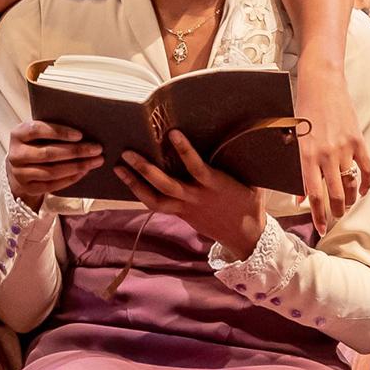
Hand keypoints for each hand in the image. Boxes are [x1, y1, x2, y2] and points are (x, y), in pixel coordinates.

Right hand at [6, 121, 101, 210]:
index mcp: (18, 134)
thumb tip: (86, 129)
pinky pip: (52, 185)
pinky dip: (70, 179)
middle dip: (76, 151)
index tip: (80, 135)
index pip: (37, 130)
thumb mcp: (38, 133)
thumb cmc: (36, 143)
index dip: (59, 132)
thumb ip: (53, 129)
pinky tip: (84, 172)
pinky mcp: (28, 188)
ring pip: (52, 171)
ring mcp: (20, 173)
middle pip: (48, 153)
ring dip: (77, 166)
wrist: (20, 166)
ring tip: (95, 161)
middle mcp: (16, 154)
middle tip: (97, 149)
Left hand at [114, 131, 266, 255]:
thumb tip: (238, 133)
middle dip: (145, 169)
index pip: (197, 167)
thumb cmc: (249, 202)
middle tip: (127, 153)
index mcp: (216, 185)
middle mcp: (197, 198)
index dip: (185, 151)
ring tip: (119, 168)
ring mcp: (186, 209)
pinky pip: (158, 205)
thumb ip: (238, 160)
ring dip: (135, 184)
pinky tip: (130, 182)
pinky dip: (142, 194)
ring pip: (156, 200)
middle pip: (166, 185)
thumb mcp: (250, 179)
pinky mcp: (182, 216)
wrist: (246, 237)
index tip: (173, 133)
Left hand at [294, 62, 369, 230]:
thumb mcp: (296, 140)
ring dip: (350, 199)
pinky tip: (364, 191)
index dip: (318, 216)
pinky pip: (366, 169)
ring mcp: (344, 147)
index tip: (322, 229)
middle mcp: (326, 154)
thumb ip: (301, 170)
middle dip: (336, 212)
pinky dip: (366, 183)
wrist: (321, 83)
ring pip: (351, 185)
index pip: (314, 195)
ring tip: (346, 205)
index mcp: (307, 155)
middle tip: (334, 218)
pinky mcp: (358, 140)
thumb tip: (300, 198)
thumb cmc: (303, 111)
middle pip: (335, 195)